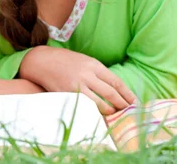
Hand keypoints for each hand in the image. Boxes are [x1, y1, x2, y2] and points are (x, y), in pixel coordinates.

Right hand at [20, 46, 136, 114]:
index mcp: (94, 65)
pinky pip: (85, 106)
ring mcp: (77, 85)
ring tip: (115, 116)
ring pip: (100, 102)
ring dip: (110, 111)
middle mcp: (87, 74)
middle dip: (123, 105)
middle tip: (129, 113)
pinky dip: (94, 112)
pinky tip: (98, 116)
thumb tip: (114, 88)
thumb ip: (97, 72)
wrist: (41, 60)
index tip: (135, 102)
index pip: (116, 82)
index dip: (127, 94)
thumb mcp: (83, 60)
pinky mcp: (68, 93)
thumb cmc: (64, 61)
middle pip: (111, 93)